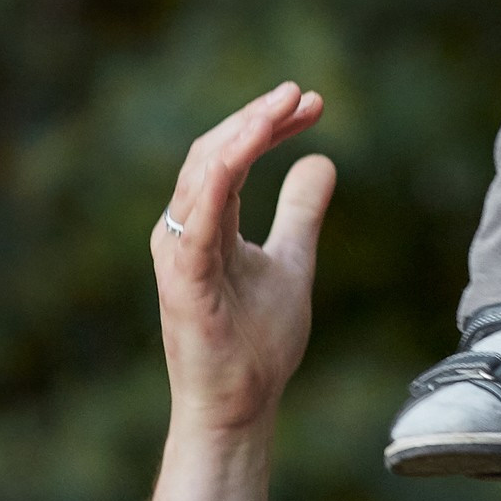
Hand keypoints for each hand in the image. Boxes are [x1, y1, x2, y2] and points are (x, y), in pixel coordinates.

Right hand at [151, 83, 334, 438]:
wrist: (242, 408)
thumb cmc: (256, 341)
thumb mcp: (292, 261)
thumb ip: (300, 213)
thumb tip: (320, 159)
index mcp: (206, 222)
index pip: (232, 153)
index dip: (269, 123)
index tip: (315, 103)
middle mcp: (184, 231)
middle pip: (214, 152)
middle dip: (258, 118)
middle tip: (303, 93)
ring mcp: (181, 256)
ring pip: (201, 177)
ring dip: (240, 137)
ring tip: (278, 107)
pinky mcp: (186, 283)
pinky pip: (196, 225)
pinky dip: (214, 185)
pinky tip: (242, 153)